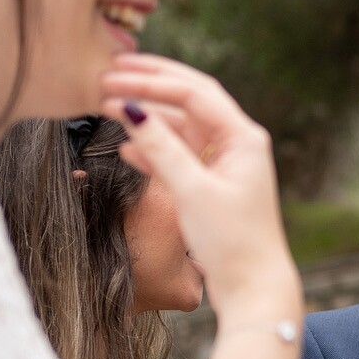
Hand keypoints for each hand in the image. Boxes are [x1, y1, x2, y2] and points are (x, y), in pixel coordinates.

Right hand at [98, 55, 298, 318]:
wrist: (252, 287)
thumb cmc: (232, 241)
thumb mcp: (192, 190)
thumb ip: (161, 148)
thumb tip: (130, 109)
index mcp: (243, 137)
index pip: (194, 92)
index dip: (152, 80)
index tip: (113, 76)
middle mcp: (237, 144)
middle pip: (189, 99)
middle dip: (150, 84)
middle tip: (110, 71)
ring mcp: (224, 163)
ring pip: (181, 127)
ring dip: (147, 118)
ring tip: (107, 106)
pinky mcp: (212, 184)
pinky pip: (179, 155)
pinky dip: (153, 149)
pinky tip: (126, 148)